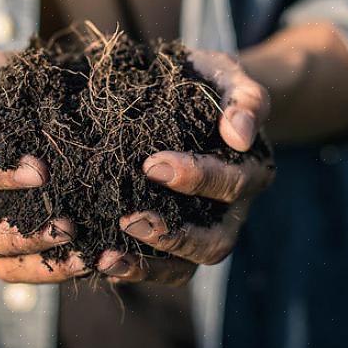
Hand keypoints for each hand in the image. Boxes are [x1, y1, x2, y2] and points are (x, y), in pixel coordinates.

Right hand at [0, 51, 89, 282]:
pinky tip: (94, 259)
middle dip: (21, 231)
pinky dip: (56, 270)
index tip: (41, 170)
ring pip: (0, 261)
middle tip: (67, 222)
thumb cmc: (3, 86)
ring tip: (84, 251)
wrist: (22, 105)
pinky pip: (25, 270)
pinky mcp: (15, 247)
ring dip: (41, 258)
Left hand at [98, 50, 274, 285]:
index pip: (231, 184)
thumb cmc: (206, 83)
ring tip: (107, 256)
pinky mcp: (172, 244)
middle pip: (215, 242)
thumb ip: (244, 98)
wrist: (188, 94)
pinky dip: (130, 269)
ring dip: (147, 266)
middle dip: (173, 235)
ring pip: (186, 268)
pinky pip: (158, 270)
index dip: (196, 179)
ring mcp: (202, 232)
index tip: (151, 164)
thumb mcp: (226, 76)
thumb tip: (241, 135)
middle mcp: (230, 212)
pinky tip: (96, 261)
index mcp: (251, 172)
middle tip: (129, 219)